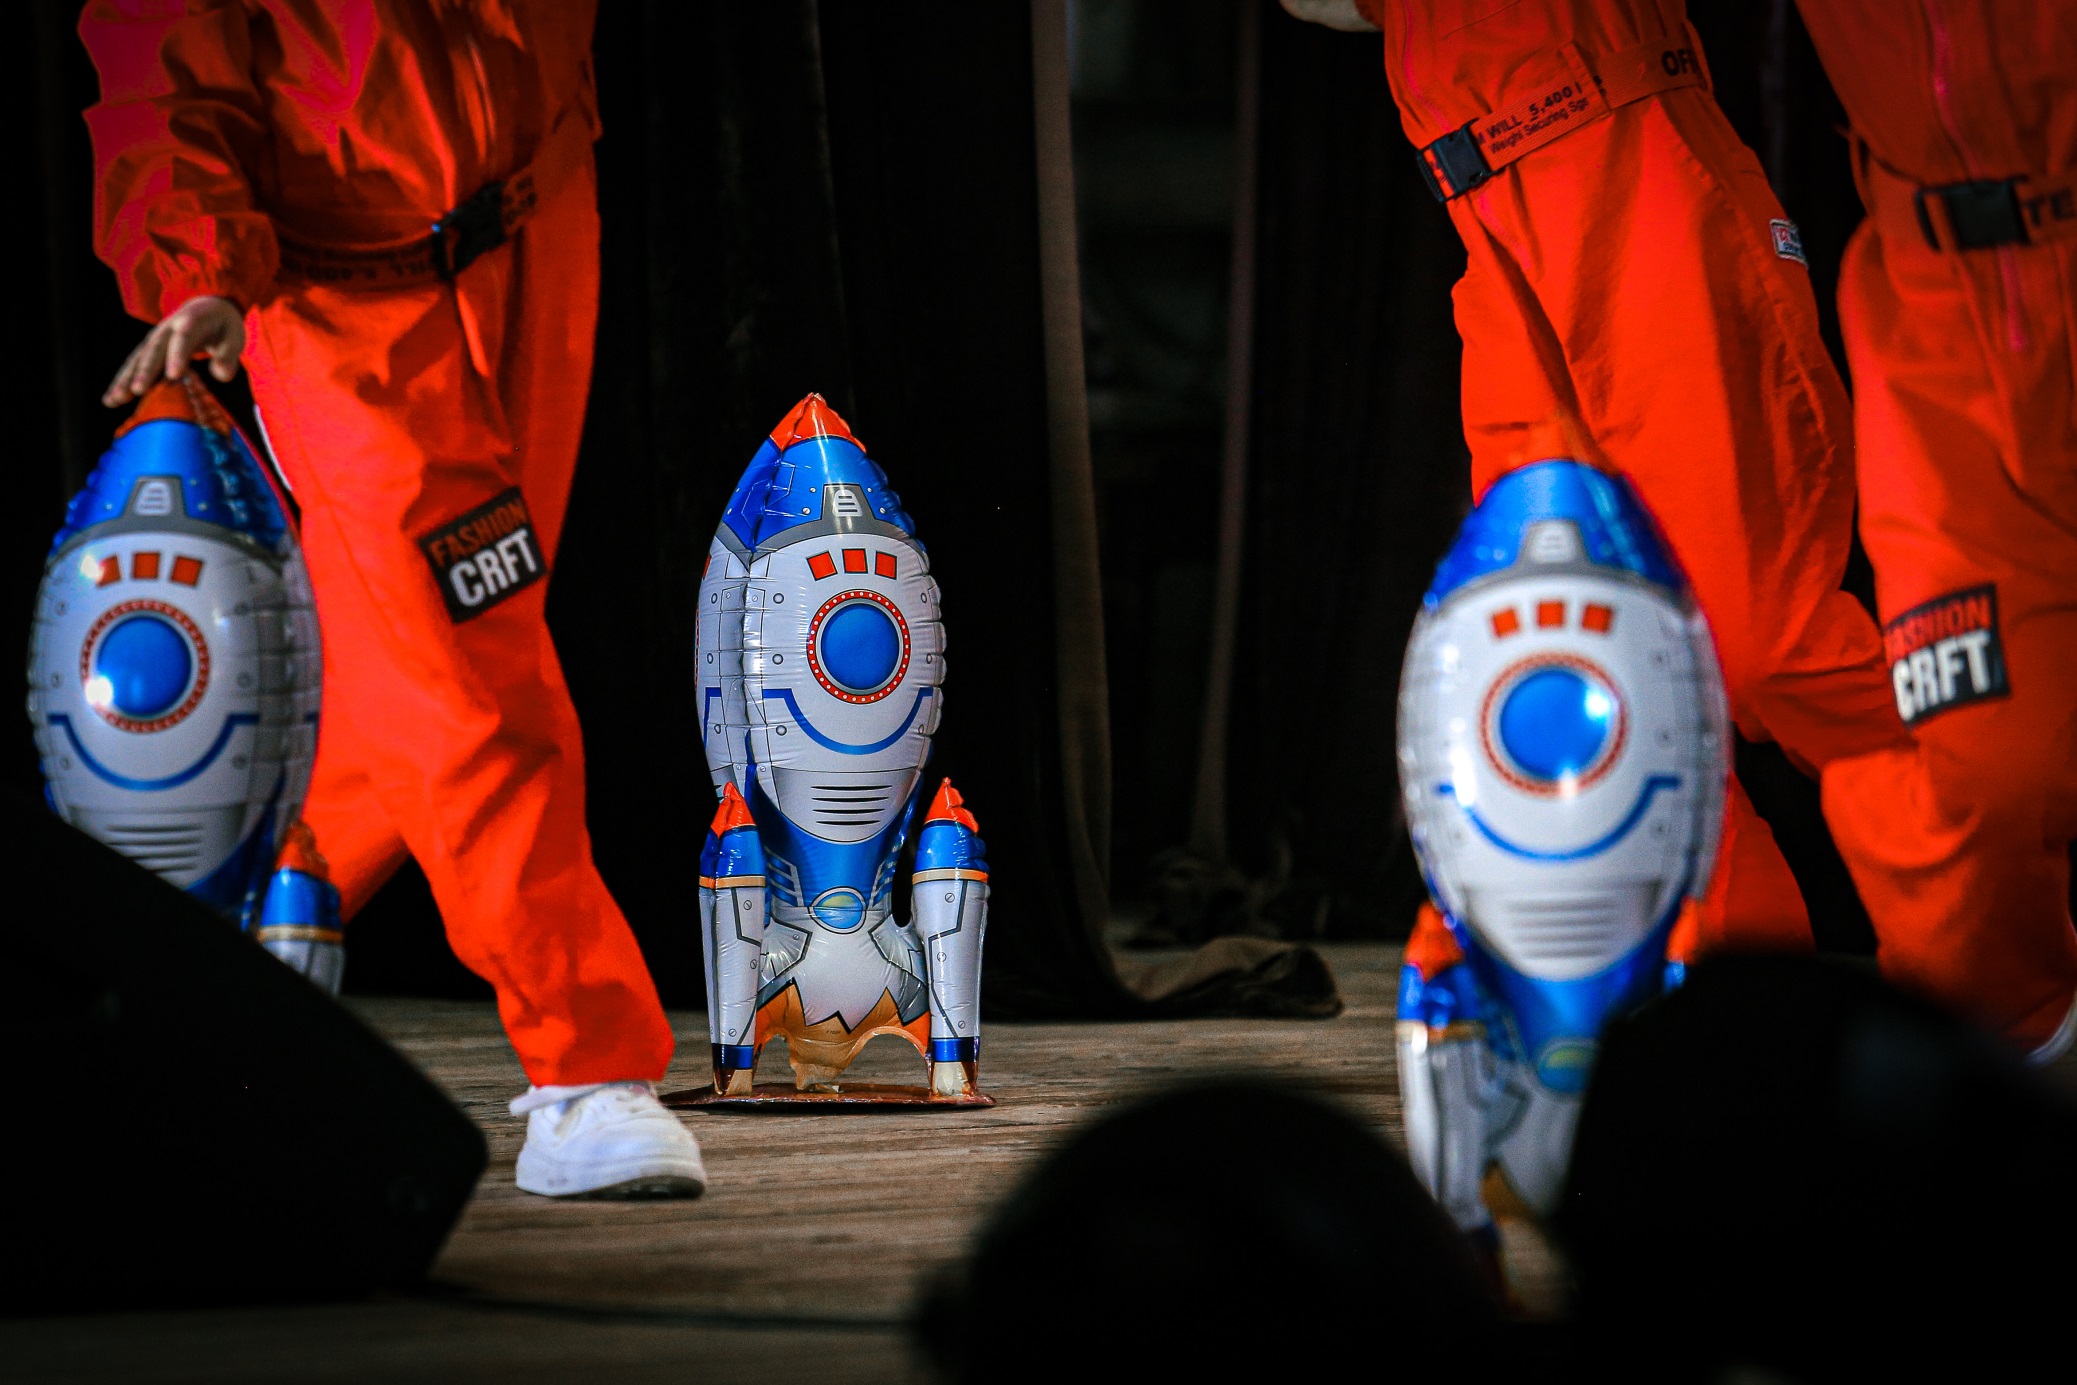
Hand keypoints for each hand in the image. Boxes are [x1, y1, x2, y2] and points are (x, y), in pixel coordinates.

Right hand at [103, 295, 245, 406]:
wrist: (205, 307)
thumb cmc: (223, 326)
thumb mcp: (234, 336)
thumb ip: (229, 356)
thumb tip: (222, 375)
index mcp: (191, 321)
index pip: (184, 338)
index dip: (177, 355)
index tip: (173, 376)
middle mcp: (167, 329)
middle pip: (155, 350)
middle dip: (145, 371)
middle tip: (137, 391)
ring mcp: (155, 338)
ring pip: (137, 359)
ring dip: (125, 379)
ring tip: (114, 400)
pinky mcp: (148, 349)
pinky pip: (133, 365)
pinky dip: (123, 381)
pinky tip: (112, 399)